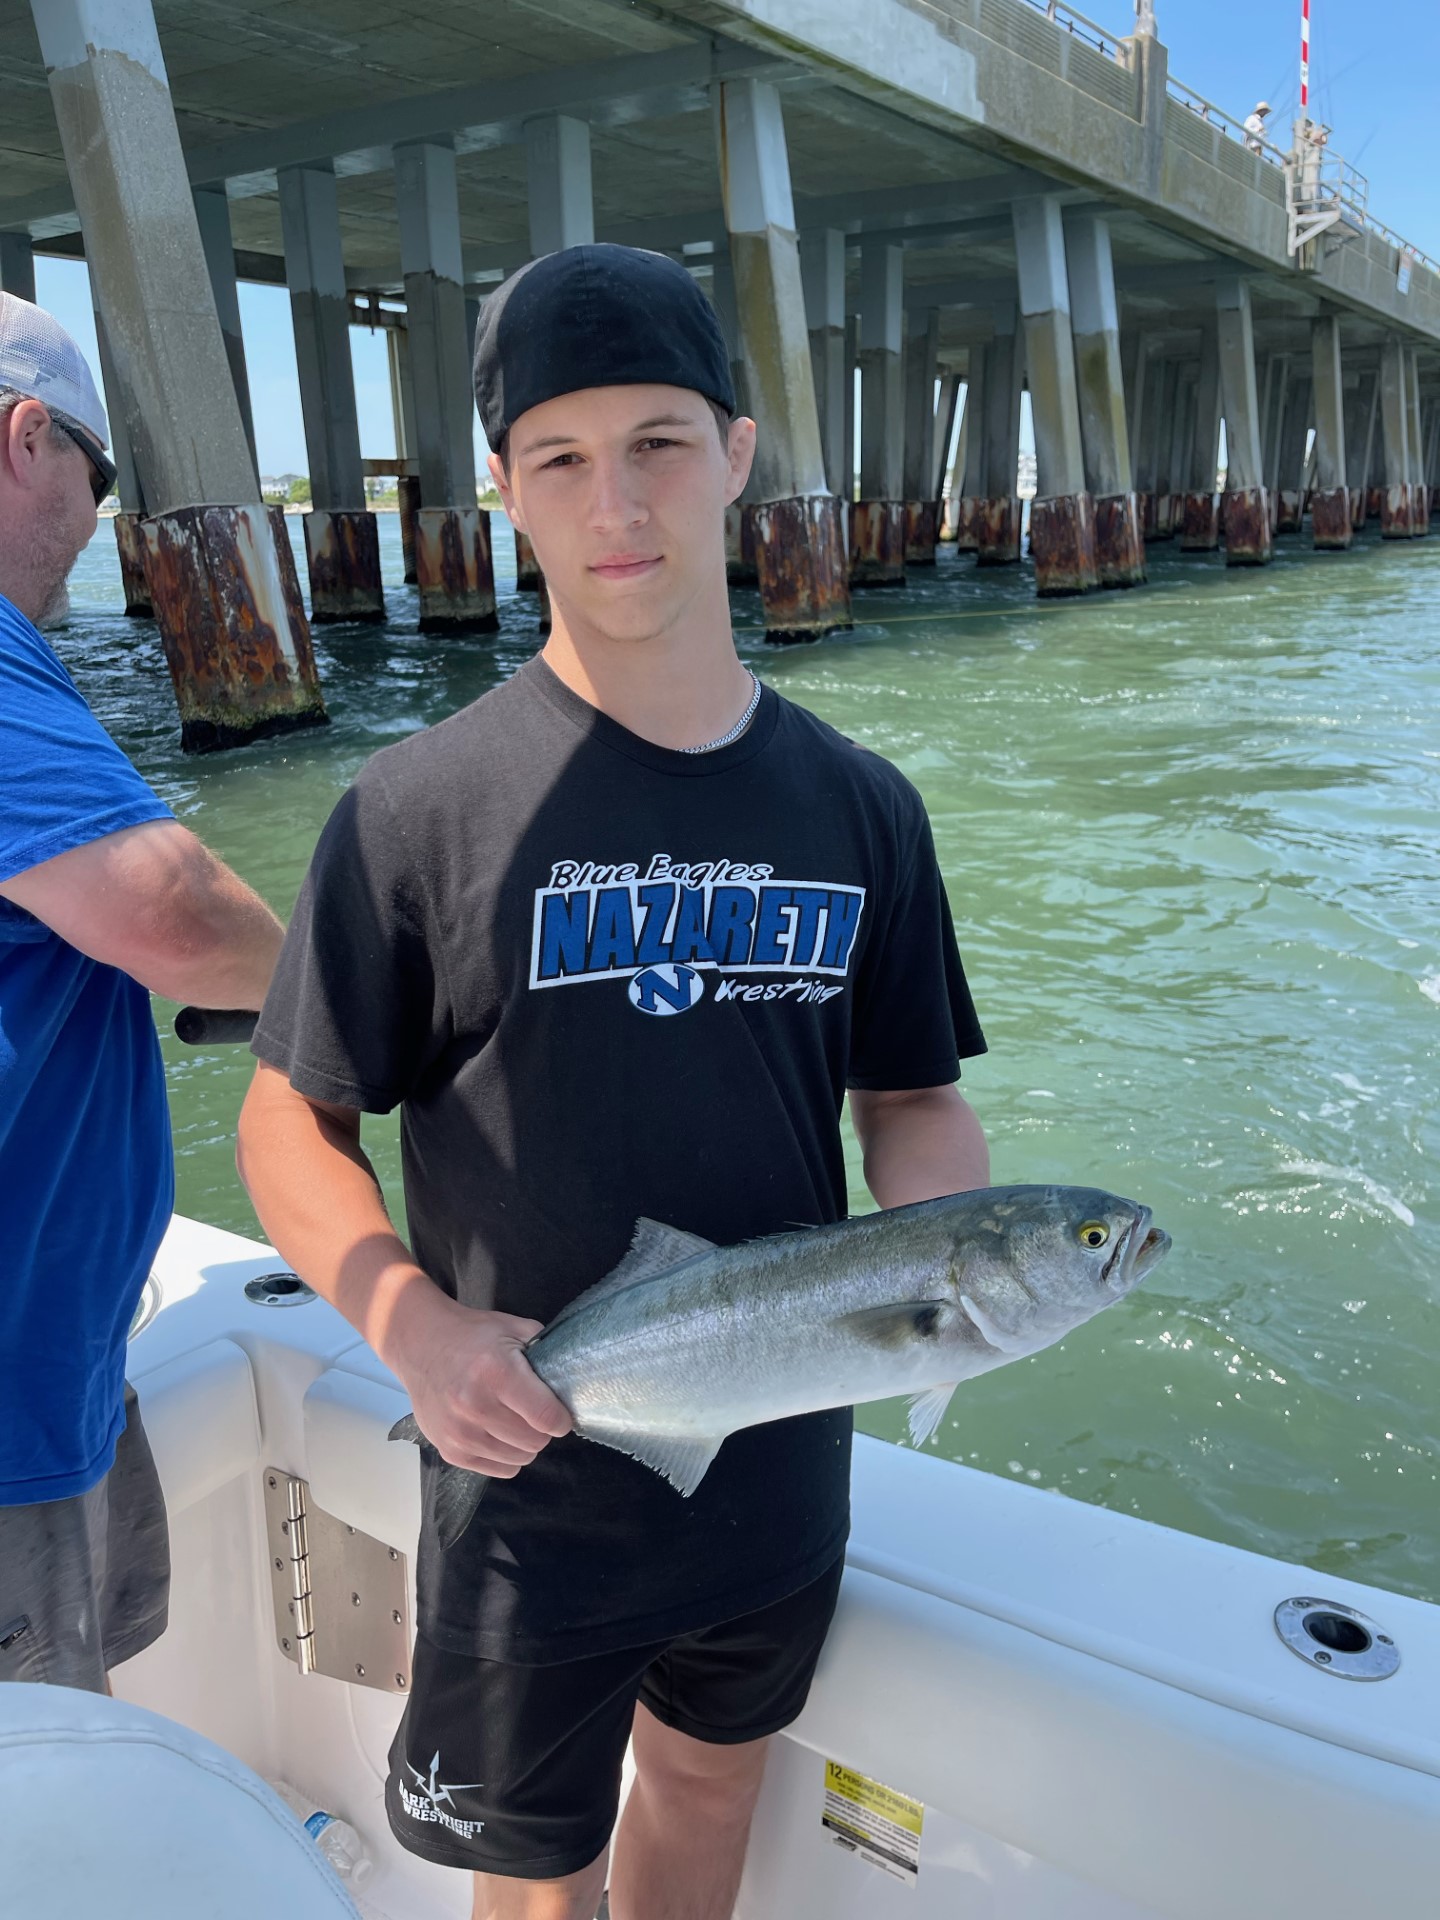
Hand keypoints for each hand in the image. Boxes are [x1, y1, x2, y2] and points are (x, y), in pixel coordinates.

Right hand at [392, 1294, 572, 1477]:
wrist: (420, 1345)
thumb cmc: (471, 1336)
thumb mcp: (512, 1329)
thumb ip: (545, 1351)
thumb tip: (571, 1377)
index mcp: (497, 1373)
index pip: (546, 1417)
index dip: (561, 1418)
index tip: (559, 1413)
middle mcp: (476, 1406)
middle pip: (535, 1442)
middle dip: (542, 1430)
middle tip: (533, 1413)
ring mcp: (459, 1432)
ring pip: (518, 1459)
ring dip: (523, 1444)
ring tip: (514, 1421)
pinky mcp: (449, 1450)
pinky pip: (497, 1469)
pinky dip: (505, 1456)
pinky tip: (497, 1434)